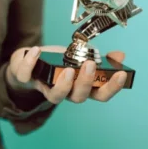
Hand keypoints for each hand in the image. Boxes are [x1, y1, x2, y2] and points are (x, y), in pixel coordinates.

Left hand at [5, 45, 126, 104]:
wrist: (28, 62)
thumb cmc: (57, 63)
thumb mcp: (79, 58)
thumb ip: (101, 59)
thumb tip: (120, 55)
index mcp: (80, 87)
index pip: (100, 95)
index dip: (111, 88)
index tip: (121, 74)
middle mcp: (65, 91)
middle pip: (78, 97)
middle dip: (85, 83)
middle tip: (90, 66)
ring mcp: (45, 87)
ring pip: (55, 96)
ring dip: (63, 84)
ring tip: (68, 70)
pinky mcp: (26, 78)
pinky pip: (26, 75)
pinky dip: (30, 63)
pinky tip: (37, 51)